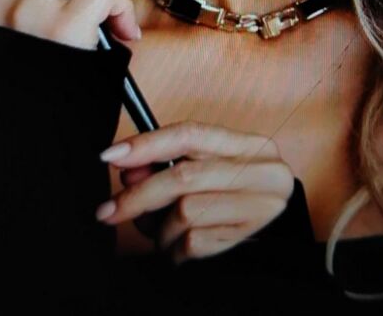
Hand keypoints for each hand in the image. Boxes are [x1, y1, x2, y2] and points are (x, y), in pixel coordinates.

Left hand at [96, 120, 294, 263]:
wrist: (274, 215)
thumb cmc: (235, 188)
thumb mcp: (207, 167)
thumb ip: (168, 164)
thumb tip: (128, 171)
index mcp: (248, 144)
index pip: (190, 134)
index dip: (147, 144)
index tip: (111, 156)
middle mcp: (261, 169)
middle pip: (184, 177)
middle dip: (138, 196)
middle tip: (108, 210)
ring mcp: (260, 204)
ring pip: (185, 213)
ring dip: (160, 228)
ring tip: (160, 232)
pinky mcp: (251, 234)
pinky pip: (193, 242)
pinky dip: (174, 248)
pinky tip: (177, 246)